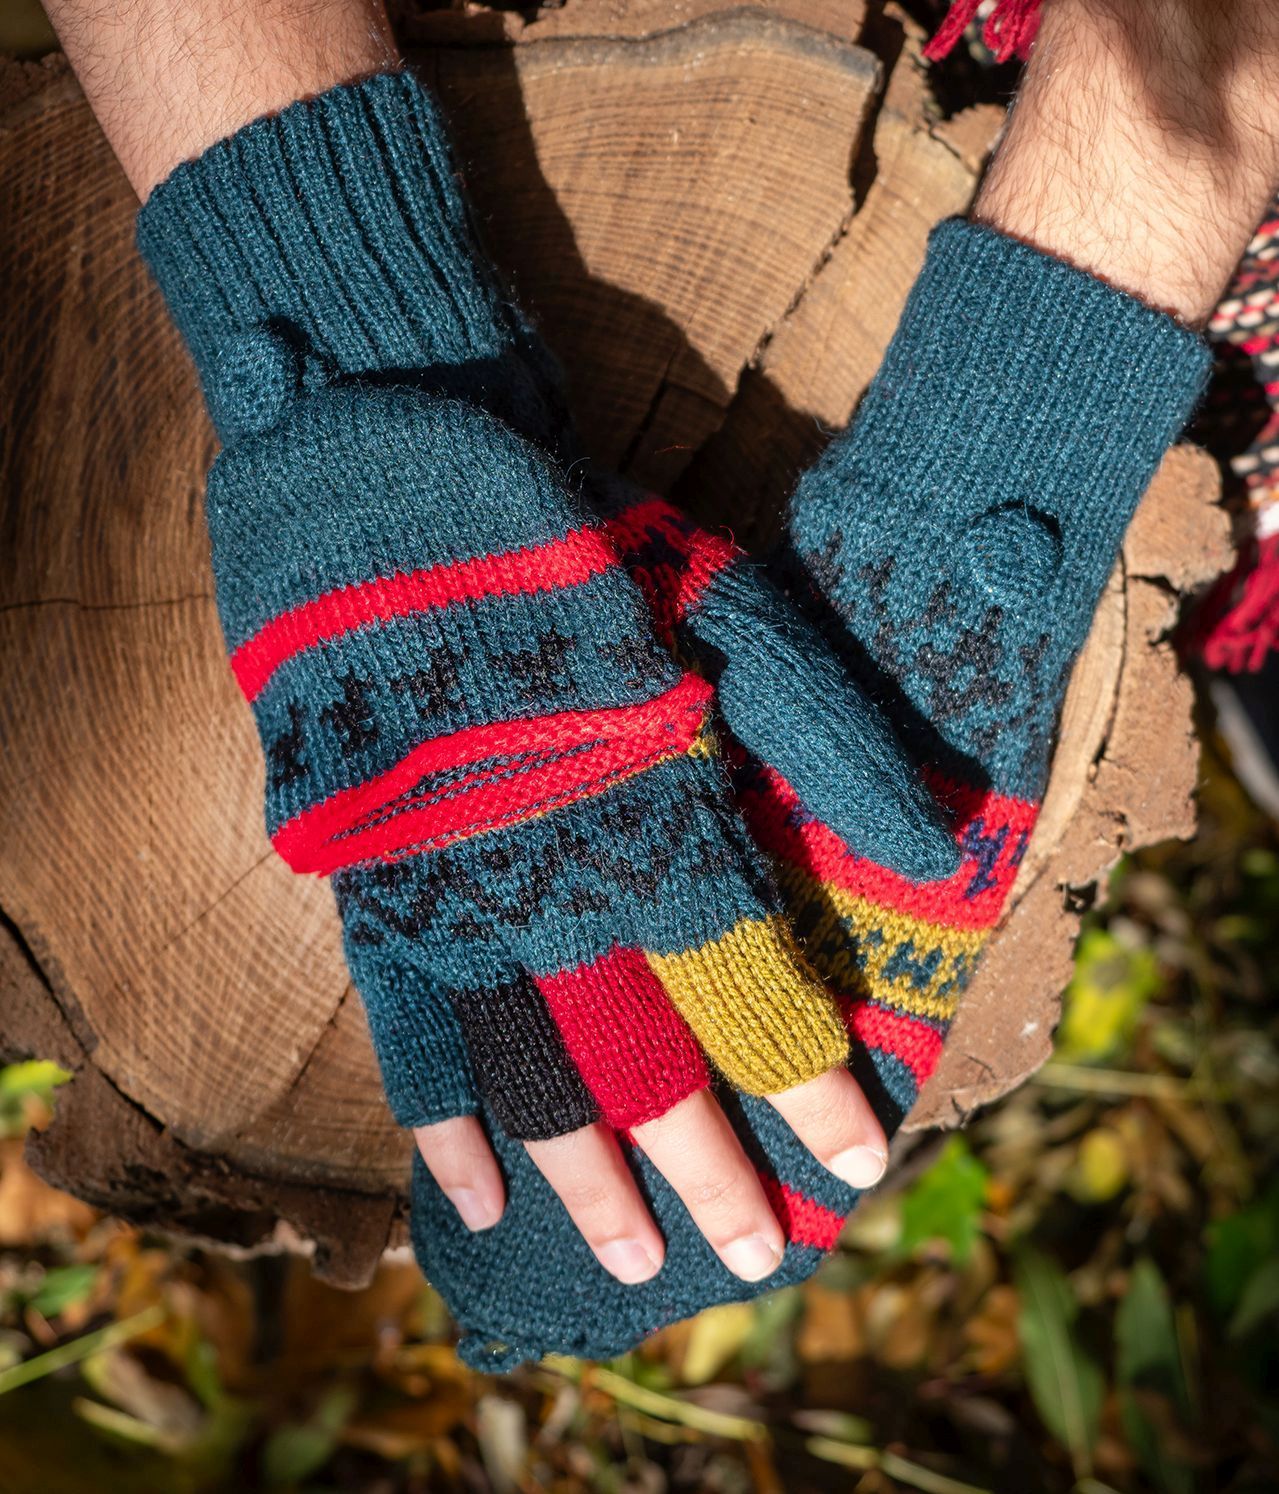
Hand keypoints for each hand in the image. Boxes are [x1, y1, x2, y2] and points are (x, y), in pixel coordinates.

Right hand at [211, 368, 905, 1283]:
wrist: (388, 451)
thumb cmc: (567, 522)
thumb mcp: (719, 597)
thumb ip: (822, 725)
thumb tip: (933, 844)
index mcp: (647, 797)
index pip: (749, 983)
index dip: (809, 1085)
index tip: (856, 1165)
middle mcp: (549, 861)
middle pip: (645, 1055)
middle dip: (711, 1164)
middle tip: (761, 1258)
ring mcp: (444, 874)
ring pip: (526, 1066)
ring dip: (588, 1174)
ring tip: (634, 1263)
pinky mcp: (360, 865)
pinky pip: (400, 1021)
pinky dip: (438, 1117)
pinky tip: (476, 1199)